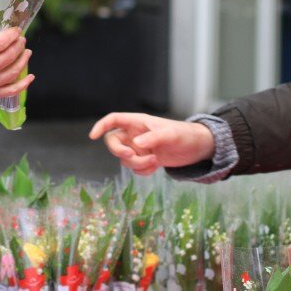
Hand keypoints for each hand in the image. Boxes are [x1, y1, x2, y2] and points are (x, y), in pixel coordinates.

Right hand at [0, 27, 33, 100]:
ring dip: (23, 60)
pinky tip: (30, 76)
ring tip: (27, 52)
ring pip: (13, 72)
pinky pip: (11, 90)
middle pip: (8, 56)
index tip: (16, 31)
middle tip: (21, 40)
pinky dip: (24, 84)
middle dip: (18, 46)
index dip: (10, 35)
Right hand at [89, 112, 215, 175]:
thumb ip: (153, 138)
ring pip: (124, 158)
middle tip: (132, 156)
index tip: (92, 136)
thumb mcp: (171, 135)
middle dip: (120, 152)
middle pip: (113, 142)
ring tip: (154, 161)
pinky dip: (143, 170)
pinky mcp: (146, 160)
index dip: (101, 126)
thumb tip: (136, 144)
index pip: (113, 120)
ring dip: (136, 164)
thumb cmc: (185, 135)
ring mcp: (140, 148)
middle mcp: (135, 134)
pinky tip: (156, 167)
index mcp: (138, 122)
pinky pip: (135, 168)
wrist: (197, 148)